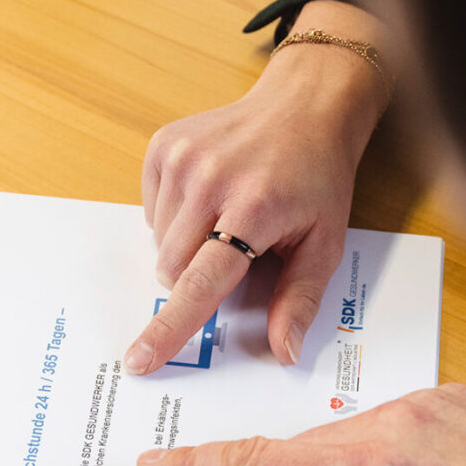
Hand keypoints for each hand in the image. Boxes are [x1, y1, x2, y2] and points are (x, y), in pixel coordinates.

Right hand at [125, 2, 387, 375]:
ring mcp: (182, 158)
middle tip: (239, 249)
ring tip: (227, 216)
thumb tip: (282, 350)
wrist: (305, 106)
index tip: (140, 359)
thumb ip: (299, 299)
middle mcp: (211, 180)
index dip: (171, 327)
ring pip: (160, 245)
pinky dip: (176, 218)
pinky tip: (209, 197)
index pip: (202, 282)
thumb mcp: (324, 243)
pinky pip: (152, 213)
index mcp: (254, 208)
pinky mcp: (164, 147)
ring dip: (188, 247)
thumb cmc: (317, 179)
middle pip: (174, 270)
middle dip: (198, 278)